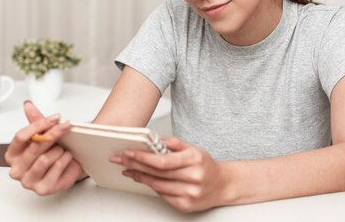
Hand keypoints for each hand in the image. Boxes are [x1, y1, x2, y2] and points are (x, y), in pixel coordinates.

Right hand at [4, 101, 83, 195]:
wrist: (67, 168)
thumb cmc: (52, 151)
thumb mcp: (43, 134)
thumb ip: (35, 120)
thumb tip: (28, 105)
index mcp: (12, 154)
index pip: (21, 136)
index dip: (39, 125)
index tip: (55, 117)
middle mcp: (16, 169)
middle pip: (35, 146)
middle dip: (54, 133)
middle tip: (66, 125)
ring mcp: (28, 181)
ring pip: (45, 158)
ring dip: (59, 150)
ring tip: (64, 148)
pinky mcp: (42, 189)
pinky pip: (56, 168)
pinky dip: (65, 159)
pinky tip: (67, 157)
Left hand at [110, 137, 229, 212]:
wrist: (222, 185)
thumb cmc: (206, 166)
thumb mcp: (194, 149)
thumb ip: (175, 143)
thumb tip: (156, 139)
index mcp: (194, 160)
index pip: (163, 160)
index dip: (143, 157)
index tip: (129, 153)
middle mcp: (193, 178)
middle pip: (157, 173)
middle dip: (136, 165)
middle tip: (122, 160)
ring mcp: (189, 194)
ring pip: (157, 185)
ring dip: (140, 177)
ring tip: (129, 170)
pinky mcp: (185, 205)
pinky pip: (163, 195)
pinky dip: (152, 186)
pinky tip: (144, 179)